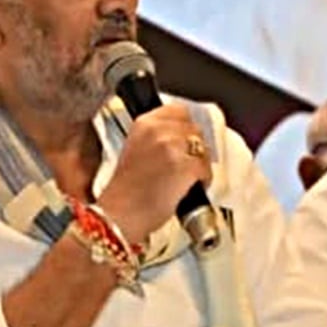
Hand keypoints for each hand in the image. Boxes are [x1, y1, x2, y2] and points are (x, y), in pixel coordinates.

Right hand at [96, 104, 212, 243]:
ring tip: (187, 179)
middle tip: (186, 165)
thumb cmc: (125, 191)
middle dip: (194, 147)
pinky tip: (190, 189)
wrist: (121, 214)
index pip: (178, 111)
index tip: (184, 141)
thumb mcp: (134, 149)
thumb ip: (155, 137)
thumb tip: (179, 138)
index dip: (184, 128)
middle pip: (194, 129)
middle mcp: (159, 130)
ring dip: (200, 164)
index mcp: (144, 123)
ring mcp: (174, 147)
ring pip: (203, 148)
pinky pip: (206, 169)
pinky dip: (203, 180)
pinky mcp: (186, 166)